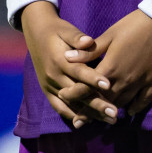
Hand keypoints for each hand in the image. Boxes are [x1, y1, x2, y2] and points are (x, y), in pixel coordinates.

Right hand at [20, 1, 106, 127]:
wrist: (36, 34)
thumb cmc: (58, 30)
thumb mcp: (67, 29)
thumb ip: (77, 37)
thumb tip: (88, 41)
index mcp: (59, 60)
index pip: (79, 71)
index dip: (93, 79)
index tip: (109, 85)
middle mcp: (53, 76)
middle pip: (78, 93)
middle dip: (97, 104)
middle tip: (115, 113)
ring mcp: (49, 86)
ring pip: (71, 104)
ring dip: (89, 114)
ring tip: (109, 121)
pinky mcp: (47, 91)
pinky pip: (59, 107)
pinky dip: (72, 115)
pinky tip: (87, 122)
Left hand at [62, 10, 151, 120]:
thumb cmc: (134, 25)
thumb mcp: (110, 35)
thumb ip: (89, 51)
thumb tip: (67, 58)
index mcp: (110, 67)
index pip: (87, 87)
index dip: (74, 94)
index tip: (63, 97)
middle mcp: (124, 80)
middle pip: (103, 100)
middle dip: (89, 108)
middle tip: (79, 116)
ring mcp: (140, 83)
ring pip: (122, 104)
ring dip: (110, 110)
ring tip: (99, 115)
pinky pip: (142, 102)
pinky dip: (134, 108)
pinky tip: (129, 111)